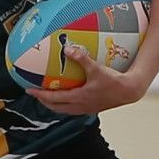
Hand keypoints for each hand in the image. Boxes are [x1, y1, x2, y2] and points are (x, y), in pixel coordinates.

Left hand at [25, 44, 148, 114]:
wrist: (129, 91)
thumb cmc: (114, 80)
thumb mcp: (96, 68)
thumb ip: (82, 58)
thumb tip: (67, 49)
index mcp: (78, 98)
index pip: (53, 98)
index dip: (39, 94)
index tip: (28, 89)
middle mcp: (79, 106)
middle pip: (55, 107)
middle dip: (43, 101)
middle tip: (35, 92)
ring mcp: (86, 108)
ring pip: (64, 109)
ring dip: (54, 103)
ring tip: (47, 95)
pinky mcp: (92, 108)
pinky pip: (73, 107)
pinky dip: (65, 103)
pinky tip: (67, 94)